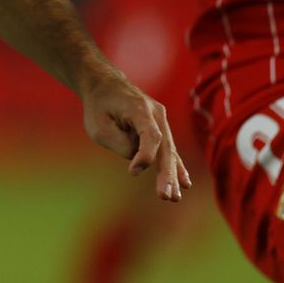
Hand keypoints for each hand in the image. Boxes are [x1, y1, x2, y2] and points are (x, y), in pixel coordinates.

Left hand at [79, 66, 192, 201]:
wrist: (105, 85)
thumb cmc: (99, 106)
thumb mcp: (99, 126)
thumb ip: (120, 144)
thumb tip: (140, 163)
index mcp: (139, 108)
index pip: (150, 135)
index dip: (146, 155)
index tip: (132, 171)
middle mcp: (156, 113)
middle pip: (164, 146)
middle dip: (166, 173)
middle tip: (166, 196)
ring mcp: (160, 120)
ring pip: (169, 151)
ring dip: (171, 175)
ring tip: (174, 197)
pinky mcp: (159, 128)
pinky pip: (168, 150)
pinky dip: (174, 166)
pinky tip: (184, 184)